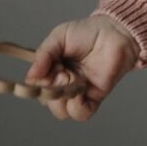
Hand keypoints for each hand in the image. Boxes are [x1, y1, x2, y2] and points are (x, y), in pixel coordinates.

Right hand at [25, 15, 139, 120]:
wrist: (116, 33)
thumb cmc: (89, 31)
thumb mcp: (59, 37)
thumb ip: (43, 55)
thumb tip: (31, 77)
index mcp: (52, 69)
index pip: (37, 87)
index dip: (39, 83)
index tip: (51, 69)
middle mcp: (64, 83)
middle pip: (47, 101)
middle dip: (51, 90)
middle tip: (63, 72)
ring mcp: (79, 91)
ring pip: (61, 111)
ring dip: (63, 99)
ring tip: (72, 79)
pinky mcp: (95, 96)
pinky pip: (81, 113)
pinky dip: (77, 107)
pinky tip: (80, 92)